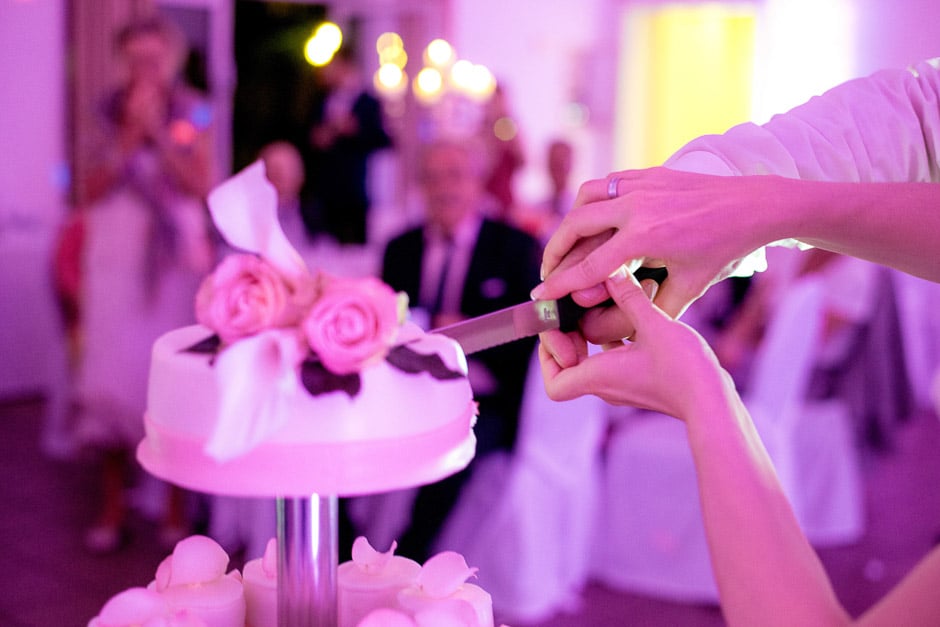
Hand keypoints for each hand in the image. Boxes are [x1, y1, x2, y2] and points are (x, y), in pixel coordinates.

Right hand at [534, 167, 774, 319]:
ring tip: (564, 244)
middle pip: (575, 226)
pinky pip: (606, 185)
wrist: (752, 206)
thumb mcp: (689, 288)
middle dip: (554, 250)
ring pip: (585, 198)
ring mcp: (641, 186)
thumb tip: (621, 332)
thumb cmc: (722, 249)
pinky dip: (591, 202)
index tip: (540, 294)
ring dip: (569, 221)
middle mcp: (637, 207)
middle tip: (547, 271)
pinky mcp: (648, 174)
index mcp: (646, 238)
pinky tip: (591, 220)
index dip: (561, 283)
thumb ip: (651, 309)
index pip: (590, 265)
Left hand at [539, 265, 729, 419]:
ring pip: (591, 361)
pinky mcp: (639, 380)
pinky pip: (612, 359)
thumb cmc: (684, 371)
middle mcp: (606, 386)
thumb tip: (609, 270)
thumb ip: (628, 296)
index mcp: (599, 378)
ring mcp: (623, 385)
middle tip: (577, 310)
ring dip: (590, 334)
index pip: (554, 384)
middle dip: (567, 337)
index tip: (558, 329)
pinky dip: (611, 339)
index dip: (548, 358)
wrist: (714, 401)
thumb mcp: (654, 324)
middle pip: (568, 368)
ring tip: (602, 305)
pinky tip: (628, 315)